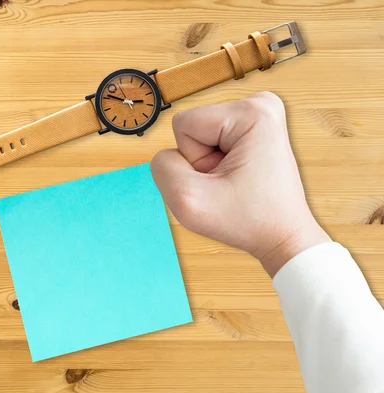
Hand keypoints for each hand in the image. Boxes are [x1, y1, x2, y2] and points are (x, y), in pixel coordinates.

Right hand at [151, 92, 330, 276]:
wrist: (282, 235)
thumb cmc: (248, 221)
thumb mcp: (188, 200)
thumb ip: (162, 168)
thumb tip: (167, 155)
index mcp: (251, 112)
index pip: (183, 125)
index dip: (193, 160)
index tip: (223, 179)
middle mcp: (260, 104)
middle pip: (191, 128)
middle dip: (201, 162)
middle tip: (229, 184)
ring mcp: (260, 115)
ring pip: (200, 136)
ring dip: (209, 165)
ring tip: (235, 182)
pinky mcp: (255, 128)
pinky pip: (211, 141)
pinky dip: (218, 164)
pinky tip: (239, 177)